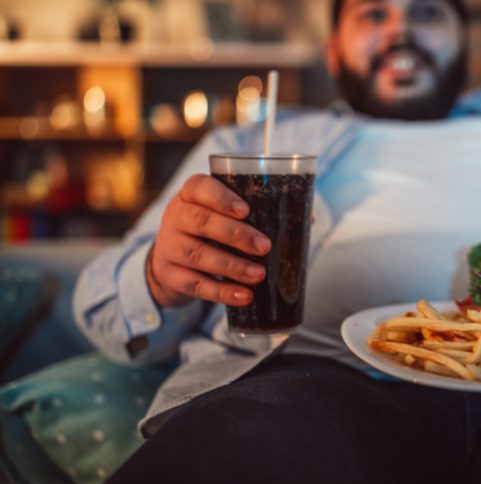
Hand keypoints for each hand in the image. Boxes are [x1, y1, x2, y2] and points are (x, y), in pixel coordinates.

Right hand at [146, 174, 271, 307]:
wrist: (170, 262)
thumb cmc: (210, 232)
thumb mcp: (220, 215)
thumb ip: (256, 212)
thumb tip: (309, 220)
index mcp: (190, 195)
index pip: (198, 187)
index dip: (221, 197)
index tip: (245, 210)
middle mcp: (175, 217)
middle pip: (201, 221)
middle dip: (236, 234)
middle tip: (265, 246)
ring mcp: (169, 247)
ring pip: (198, 254)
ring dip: (232, 266)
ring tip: (259, 274)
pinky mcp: (171, 276)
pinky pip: (196, 285)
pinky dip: (222, 292)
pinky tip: (244, 296)